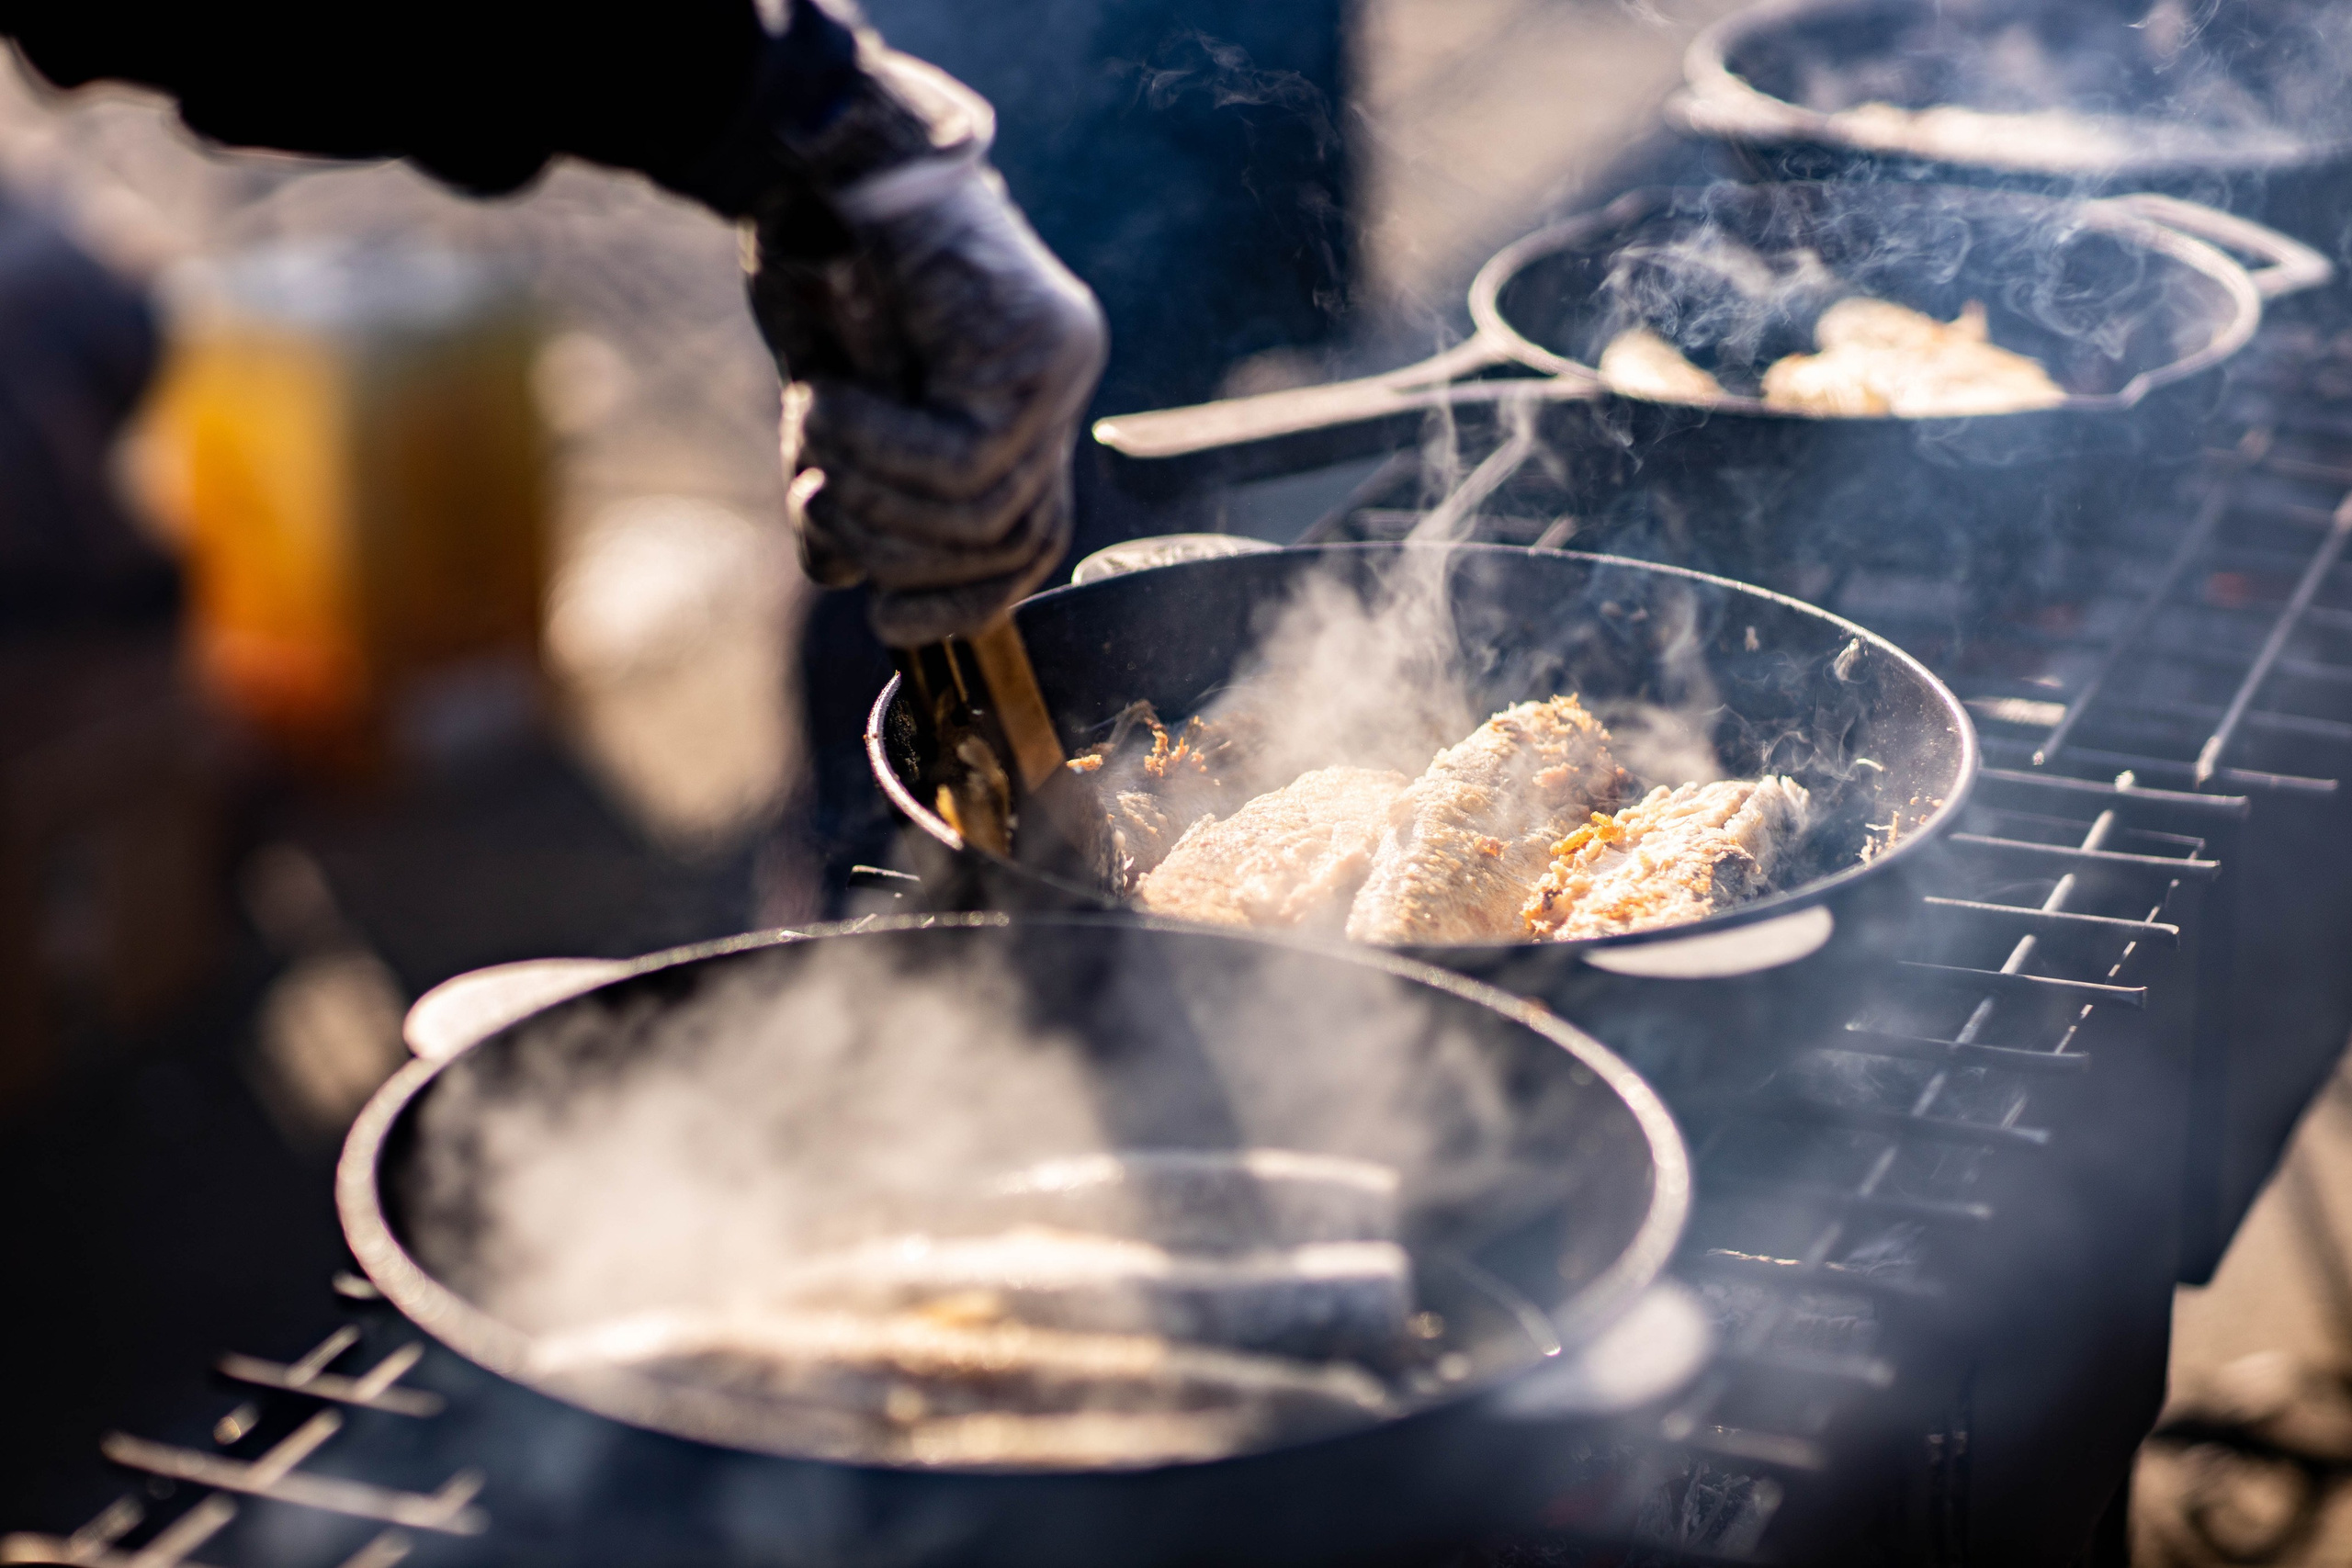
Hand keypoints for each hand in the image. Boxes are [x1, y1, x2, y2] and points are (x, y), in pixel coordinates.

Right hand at [744, 48, 1105, 646]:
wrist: (813, 163)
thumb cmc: (814, 275)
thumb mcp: (829, 417)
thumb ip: (849, 495)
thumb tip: (844, 581)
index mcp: (1017, 403)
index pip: (1028, 542)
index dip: (965, 602)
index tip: (888, 624)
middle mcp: (1055, 389)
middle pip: (1015, 542)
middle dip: (904, 557)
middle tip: (818, 506)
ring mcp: (1059, 369)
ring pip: (984, 515)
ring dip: (877, 504)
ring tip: (809, 444)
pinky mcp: (1038, 353)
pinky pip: (964, 465)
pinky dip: (878, 455)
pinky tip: (822, 405)